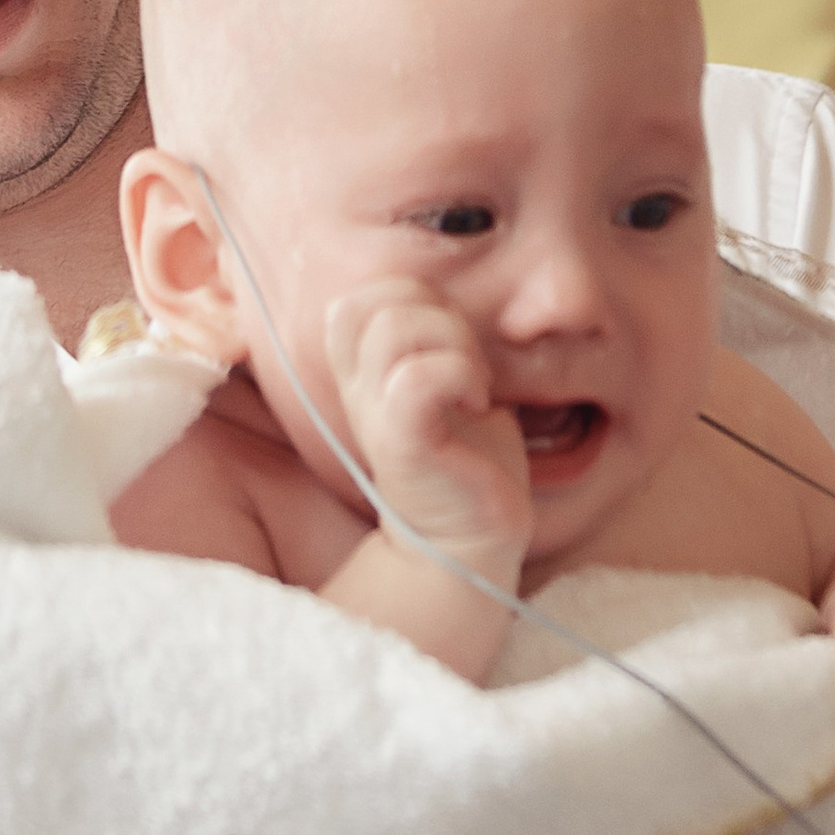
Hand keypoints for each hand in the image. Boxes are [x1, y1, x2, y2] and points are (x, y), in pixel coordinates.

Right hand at [324, 276, 529, 568]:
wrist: (466, 539)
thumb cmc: (465, 457)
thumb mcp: (442, 383)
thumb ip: (430, 340)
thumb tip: (445, 295)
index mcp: (360, 373)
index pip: (359, 298)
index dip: (412, 300)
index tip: (447, 347)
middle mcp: (356, 391)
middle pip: (372, 303)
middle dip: (438, 317)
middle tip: (466, 367)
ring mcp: (375, 416)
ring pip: (393, 329)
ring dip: (453, 346)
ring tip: (473, 387)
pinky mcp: (403, 444)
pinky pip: (418, 377)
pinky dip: (460, 376)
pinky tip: (477, 405)